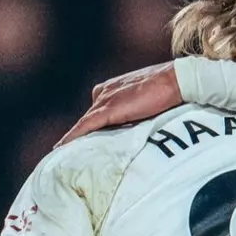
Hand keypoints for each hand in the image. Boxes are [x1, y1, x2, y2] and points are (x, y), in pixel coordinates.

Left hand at [57, 61, 182, 146]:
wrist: (175, 80)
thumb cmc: (168, 89)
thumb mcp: (148, 100)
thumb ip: (137, 110)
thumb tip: (137, 126)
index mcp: (112, 88)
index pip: (97, 111)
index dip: (93, 127)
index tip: (87, 140)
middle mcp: (104, 92)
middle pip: (88, 118)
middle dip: (82, 135)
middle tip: (71, 153)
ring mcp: (104, 100)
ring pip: (83, 124)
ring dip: (74, 139)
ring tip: (62, 155)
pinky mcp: (107, 110)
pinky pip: (84, 127)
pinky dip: (71, 138)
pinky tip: (61, 149)